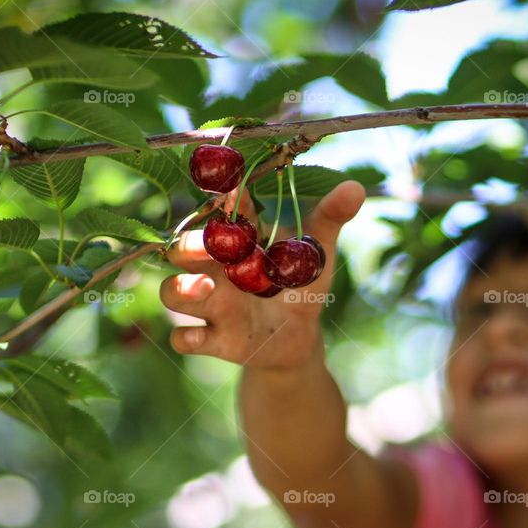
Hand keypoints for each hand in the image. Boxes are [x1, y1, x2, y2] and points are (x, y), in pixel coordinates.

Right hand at [160, 180, 365, 369]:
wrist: (300, 337)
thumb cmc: (302, 285)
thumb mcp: (317, 253)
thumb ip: (330, 219)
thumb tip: (355, 187)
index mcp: (240, 240)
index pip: (223, 213)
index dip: (223, 200)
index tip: (232, 189)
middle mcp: (216, 268)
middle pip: (181, 250)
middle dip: (188, 246)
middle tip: (208, 248)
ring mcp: (211, 304)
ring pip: (171, 292)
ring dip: (182, 289)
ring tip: (207, 289)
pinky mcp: (213, 339)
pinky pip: (183, 339)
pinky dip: (186, 339)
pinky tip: (202, 338)